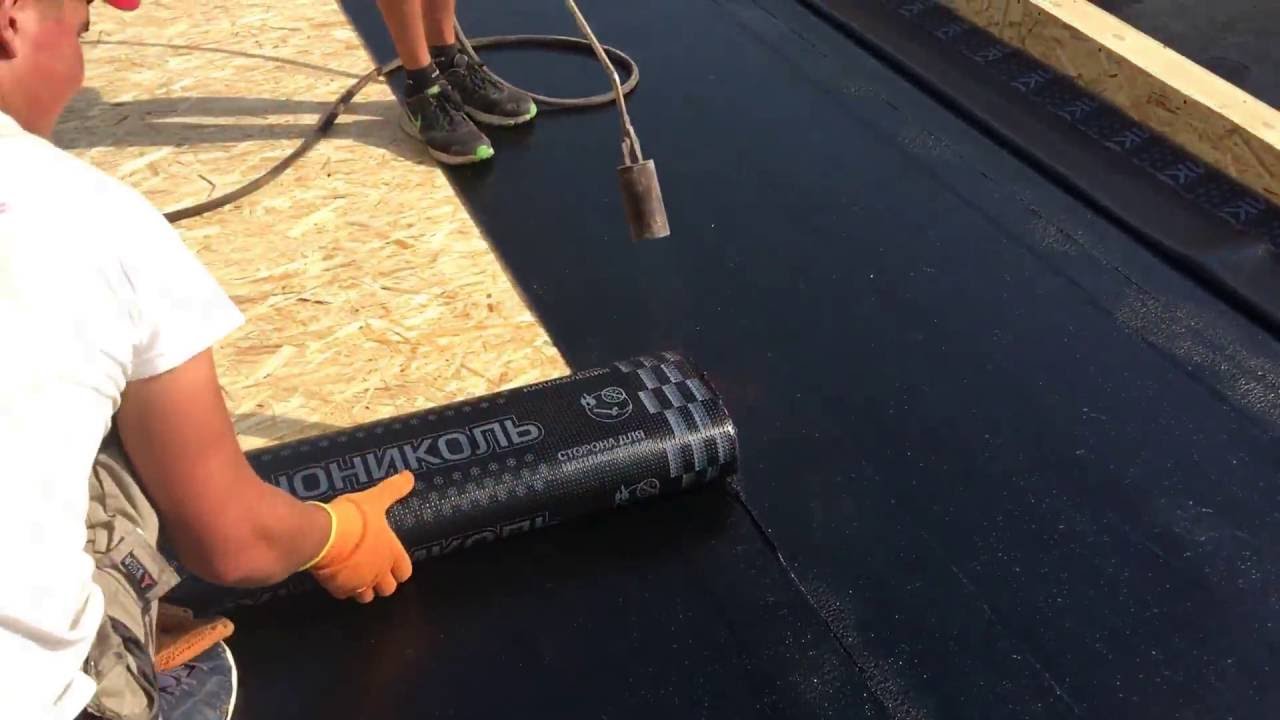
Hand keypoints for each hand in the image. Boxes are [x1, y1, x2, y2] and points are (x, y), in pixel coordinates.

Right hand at [304, 470, 414, 602]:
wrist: (322, 534)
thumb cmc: (354, 517)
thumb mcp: (375, 498)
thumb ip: (393, 489)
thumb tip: (410, 476)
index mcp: (391, 554)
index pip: (405, 572)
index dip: (400, 569)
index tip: (393, 562)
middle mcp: (378, 573)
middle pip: (388, 589)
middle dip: (383, 582)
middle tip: (374, 569)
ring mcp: (358, 583)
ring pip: (366, 597)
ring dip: (364, 588)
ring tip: (356, 575)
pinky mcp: (338, 588)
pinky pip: (344, 594)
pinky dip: (343, 588)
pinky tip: (337, 576)